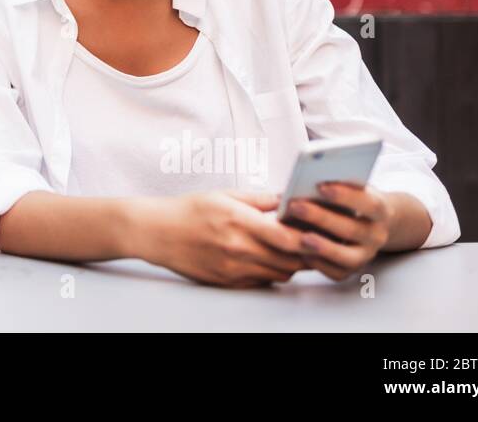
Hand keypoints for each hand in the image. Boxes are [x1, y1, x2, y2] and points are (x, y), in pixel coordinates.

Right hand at [145, 189, 310, 288]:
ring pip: (281, 273)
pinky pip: (263, 281)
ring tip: (291, 248)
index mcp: (239, 222)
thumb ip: (258, 199)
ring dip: (291, 263)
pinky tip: (268, 258)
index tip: (319, 229)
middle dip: (306, 251)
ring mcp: (234, 269)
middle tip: (313, 239)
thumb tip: (285, 199)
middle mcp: (239, 249)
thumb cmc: (188, 210)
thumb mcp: (223, 194)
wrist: (158, 233)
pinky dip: (272, 271)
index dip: (309, 236)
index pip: (287, 236)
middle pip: (290, 259)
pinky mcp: (229, 282)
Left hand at [282, 181, 390, 280]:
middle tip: (295, 206)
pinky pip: (337, 272)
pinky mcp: (353, 270)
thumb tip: (309, 179)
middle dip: (321, 218)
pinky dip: (319, 264)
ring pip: (347, 257)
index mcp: (381, 211)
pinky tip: (302, 253)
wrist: (372, 223)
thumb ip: (340, 183)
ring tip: (301, 236)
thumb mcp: (354, 187)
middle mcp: (377, 236)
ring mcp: (366, 255)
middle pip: (352, 230)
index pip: (368, 204)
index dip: (345, 196)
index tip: (320, 186)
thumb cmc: (353, 200)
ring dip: (323, 247)